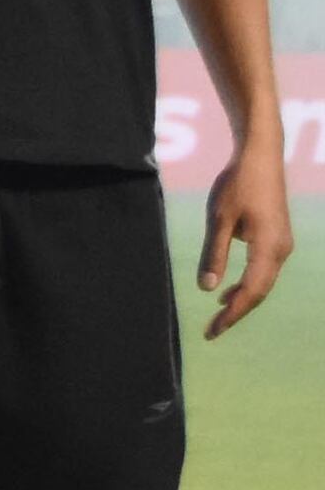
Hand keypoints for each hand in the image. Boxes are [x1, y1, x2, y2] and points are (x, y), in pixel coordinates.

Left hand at [198, 154, 289, 338]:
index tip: (212, 331)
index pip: (250, 291)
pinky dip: (246, 284)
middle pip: (259, 291)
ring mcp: (282, 244)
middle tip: (210, 331)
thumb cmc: (237, 184)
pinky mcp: (277, 239)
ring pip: (263, 282)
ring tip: (216, 316)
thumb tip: (208, 288)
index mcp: (269, 247)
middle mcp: (281, 250)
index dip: (231, 314)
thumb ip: (213, 254)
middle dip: (235, 312)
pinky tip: (227, 291)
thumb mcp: (218, 219)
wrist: (260, 157)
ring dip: (241, 299)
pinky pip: (263, 270)